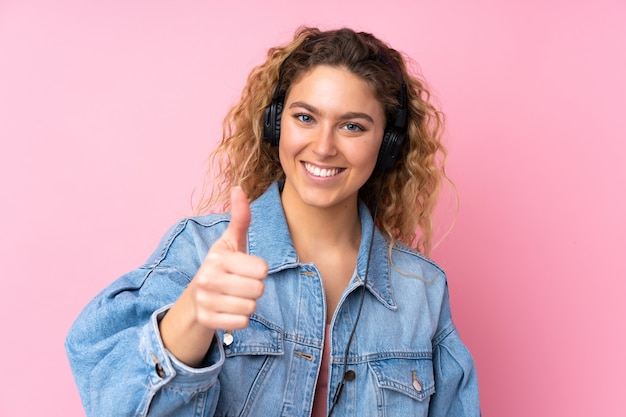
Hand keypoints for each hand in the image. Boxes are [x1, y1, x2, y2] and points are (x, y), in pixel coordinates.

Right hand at [191, 186, 268, 330]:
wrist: (196, 295)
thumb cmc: (222, 265)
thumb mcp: (231, 242)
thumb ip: (240, 218)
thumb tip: (238, 189)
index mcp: (218, 258)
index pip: (262, 269)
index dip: (259, 270)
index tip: (245, 268)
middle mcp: (208, 278)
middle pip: (258, 290)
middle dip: (255, 288)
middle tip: (240, 284)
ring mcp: (205, 301)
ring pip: (251, 308)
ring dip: (248, 304)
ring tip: (234, 296)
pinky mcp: (206, 320)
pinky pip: (242, 323)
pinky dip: (240, 319)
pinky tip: (228, 309)